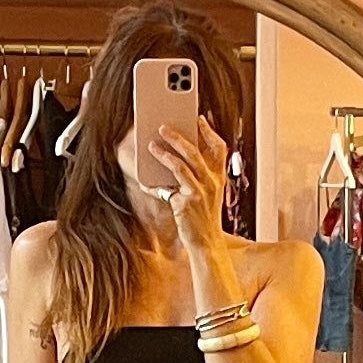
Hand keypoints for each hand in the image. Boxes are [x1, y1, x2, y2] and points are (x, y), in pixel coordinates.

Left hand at [147, 114, 228, 250]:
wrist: (206, 243)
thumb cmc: (203, 218)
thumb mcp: (206, 195)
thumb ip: (195, 177)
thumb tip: (172, 159)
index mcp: (218, 178)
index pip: (219, 149)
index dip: (209, 132)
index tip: (198, 119)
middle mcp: (211, 182)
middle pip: (195, 152)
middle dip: (178, 137)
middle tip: (162, 126)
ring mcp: (199, 192)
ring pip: (179, 166)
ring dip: (163, 154)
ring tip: (151, 146)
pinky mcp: (185, 203)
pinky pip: (165, 188)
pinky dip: (153, 184)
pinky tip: (144, 180)